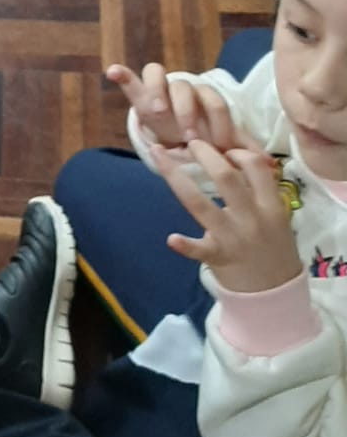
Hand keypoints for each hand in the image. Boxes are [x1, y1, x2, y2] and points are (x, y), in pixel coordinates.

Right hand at [107, 63, 249, 151]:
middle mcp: (184, 88)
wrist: (178, 132)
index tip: (217, 145)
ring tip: (158, 112)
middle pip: (187, 87)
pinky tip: (113, 72)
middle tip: (189, 136)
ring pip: (159, 75)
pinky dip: (122, 73)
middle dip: (189, 111)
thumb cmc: (203, 136)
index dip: (217, 122)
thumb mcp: (221, 144)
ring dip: (159, 91)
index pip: (215, 102)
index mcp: (207, 98)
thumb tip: (271, 164)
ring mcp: (160, 88)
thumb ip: (242, 149)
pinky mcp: (139, 94)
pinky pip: (130, 78)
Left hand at [151, 139, 302, 293]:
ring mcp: (233, 238)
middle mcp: (252, 219)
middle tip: (191, 141)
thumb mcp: (275, 217)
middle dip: (205, 154)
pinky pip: (200, 250)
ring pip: (201, 203)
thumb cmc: (273, 248)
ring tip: (159, 156)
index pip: (257, 168)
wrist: (276, 295)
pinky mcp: (219, 257)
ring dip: (176, 177)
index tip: (225, 148)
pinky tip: (172, 239)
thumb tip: (230, 158)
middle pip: (226, 177)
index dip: (239, 152)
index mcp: (271, 206)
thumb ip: (259, 192)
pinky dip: (186, 245)